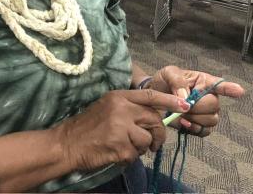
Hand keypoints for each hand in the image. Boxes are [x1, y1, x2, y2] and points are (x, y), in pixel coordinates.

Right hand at [54, 89, 190, 170]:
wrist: (68, 143)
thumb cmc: (89, 126)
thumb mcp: (108, 107)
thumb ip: (130, 108)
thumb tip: (155, 115)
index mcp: (119, 96)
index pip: (150, 95)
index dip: (169, 100)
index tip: (184, 105)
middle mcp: (121, 109)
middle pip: (154, 119)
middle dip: (158, 134)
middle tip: (154, 144)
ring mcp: (120, 127)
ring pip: (147, 139)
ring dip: (141, 148)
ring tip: (126, 147)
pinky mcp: (119, 146)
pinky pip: (136, 154)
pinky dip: (129, 157)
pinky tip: (116, 153)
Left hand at [148, 66, 244, 135]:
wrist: (154, 97)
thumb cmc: (164, 82)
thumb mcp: (168, 74)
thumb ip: (177, 81)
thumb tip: (186, 97)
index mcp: (204, 81)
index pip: (220, 85)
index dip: (230, 89)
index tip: (239, 91)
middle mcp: (209, 97)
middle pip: (214, 105)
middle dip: (196, 106)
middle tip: (182, 104)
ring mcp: (206, 113)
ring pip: (211, 120)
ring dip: (193, 118)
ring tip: (180, 112)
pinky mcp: (200, 126)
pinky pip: (203, 132)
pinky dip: (192, 128)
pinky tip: (183, 122)